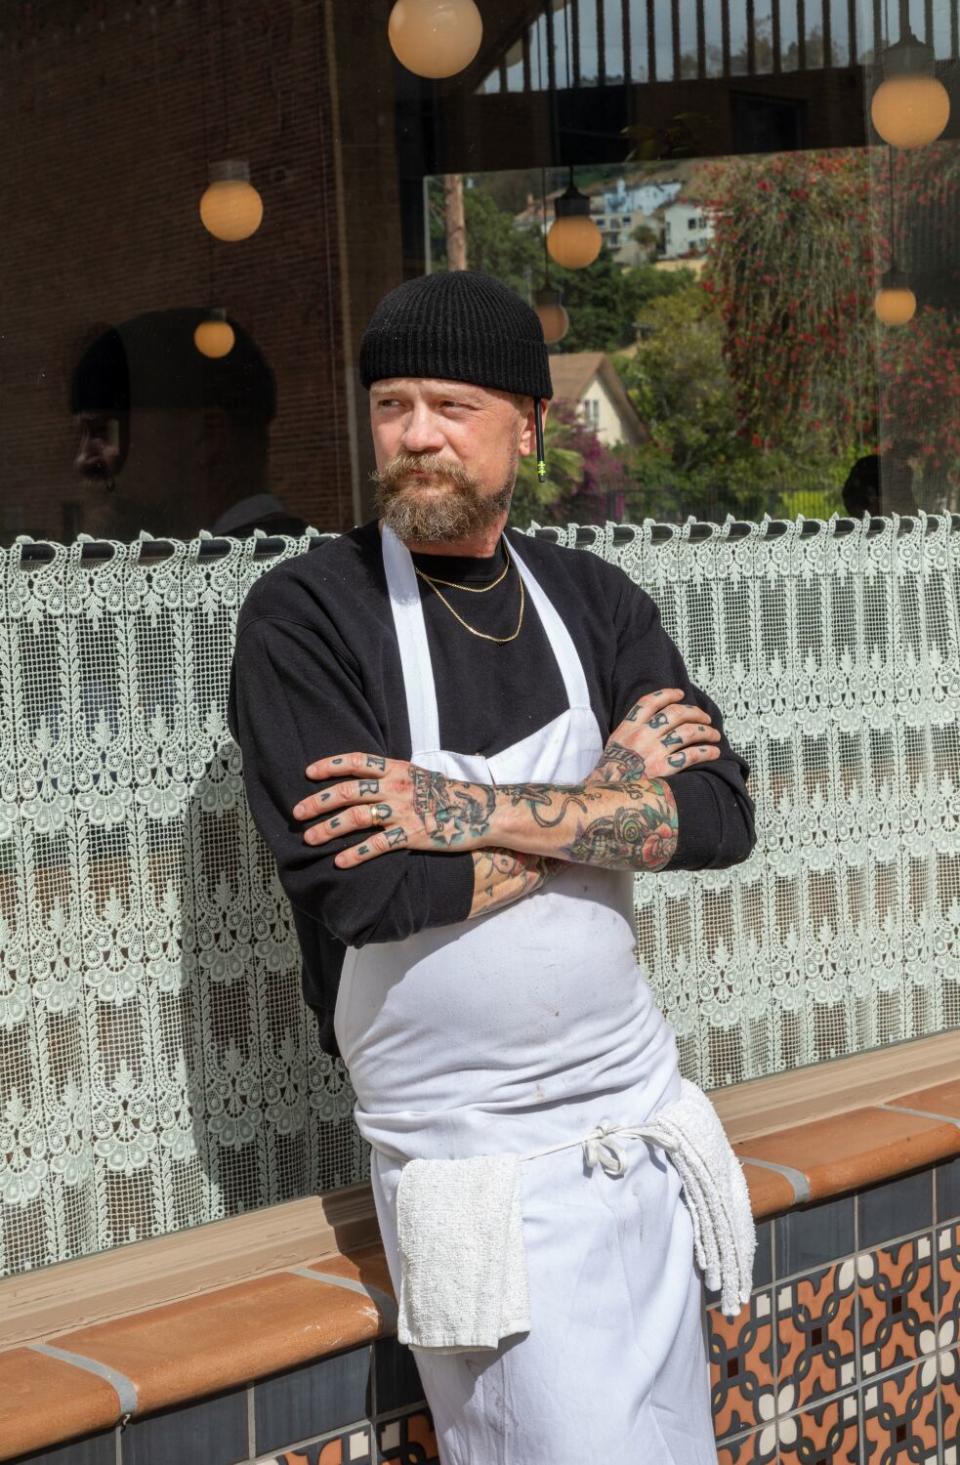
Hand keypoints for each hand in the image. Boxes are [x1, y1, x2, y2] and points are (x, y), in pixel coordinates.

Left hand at [292, 753, 497, 867]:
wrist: (480, 811)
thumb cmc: (448, 795)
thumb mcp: (419, 777)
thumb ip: (393, 777)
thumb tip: (366, 781)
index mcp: (397, 769)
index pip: (357, 761)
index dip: (330, 766)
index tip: (308, 773)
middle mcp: (396, 787)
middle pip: (347, 791)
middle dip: (318, 802)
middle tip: (297, 813)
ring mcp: (403, 811)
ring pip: (356, 818)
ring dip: (328, 829)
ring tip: (310, 839)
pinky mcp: (412, 835)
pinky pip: (377, 845)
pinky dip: (356, 854)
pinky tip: (340, 862)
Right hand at [591, 688, 721, 782]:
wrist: (606, 796)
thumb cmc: (609, 775)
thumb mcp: (614, 746)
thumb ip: (630, 733)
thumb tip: (651, 726)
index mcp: (628, 728)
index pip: (649, 702)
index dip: (667, 694)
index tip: (680, 694)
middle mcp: (642, 735)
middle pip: (675, 713)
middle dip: (695, 712)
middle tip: (705, 718)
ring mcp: (653, 751)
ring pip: (687, 732)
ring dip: (705, 731)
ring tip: (714, 735)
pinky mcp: (662, 769)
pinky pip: (691, 755)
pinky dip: (706, 752)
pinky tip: (714, 752)